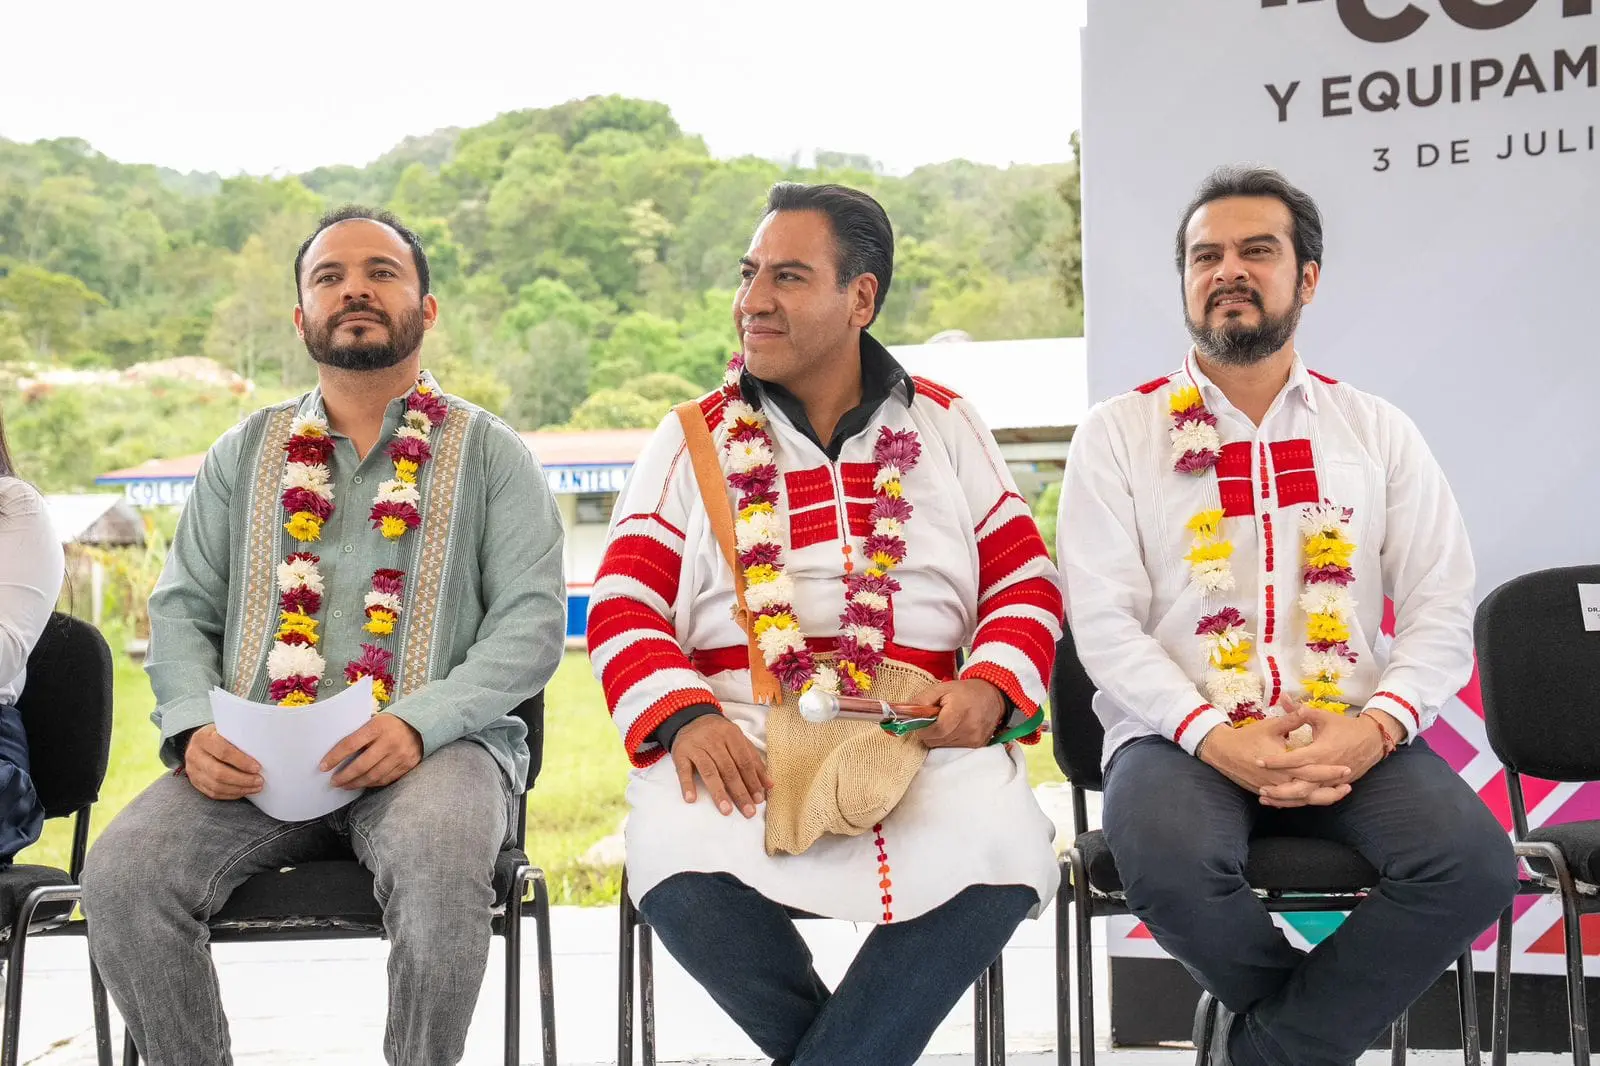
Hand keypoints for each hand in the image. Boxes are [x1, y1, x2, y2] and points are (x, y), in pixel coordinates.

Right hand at [184, 724, 263, 800]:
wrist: (199, 743)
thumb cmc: (219, 735)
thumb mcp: (226, 729)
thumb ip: (238, 737)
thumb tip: (264, 747)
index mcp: (203, 738)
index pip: (223, 752)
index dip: (242, 761)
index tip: (257, 767)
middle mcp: (194, 754)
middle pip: (219, 772)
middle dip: (242, 779)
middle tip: (259, 780)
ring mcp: (192, 770)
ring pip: (216, 786)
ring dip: (239, 789)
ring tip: (255, 787)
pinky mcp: (195, 782)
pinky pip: (213, 792)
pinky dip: (231, 794)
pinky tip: (243, 791)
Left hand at [320, 713, 423, 789]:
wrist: (422, 724)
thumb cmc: (391, 723)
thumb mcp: (375, 721)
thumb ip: (361, 734)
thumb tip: (337, 752)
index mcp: (378, 727)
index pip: (351, 744)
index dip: (335, 757)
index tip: (323, 767)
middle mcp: (390, 741)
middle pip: (361, 765)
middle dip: (344, 776)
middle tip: (334, 782)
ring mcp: (400, 755)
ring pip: (373, 776)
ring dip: (356, 783)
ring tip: (345, 785)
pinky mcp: (407, 764)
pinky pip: (386, 779)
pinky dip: (372, 783)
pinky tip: (364, 783)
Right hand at [672, 714, 772, 817]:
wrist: (690, 718)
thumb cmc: (719, 734)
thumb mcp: (738, 741)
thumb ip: (753, 761)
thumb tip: (769, 785)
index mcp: (732, 735)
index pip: (744, 761)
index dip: (752, 781)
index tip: (759, 800)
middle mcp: (714, 740)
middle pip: (729, 769)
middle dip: (740, 792)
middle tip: (748, 811)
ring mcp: (696, 746)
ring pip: (709, 771)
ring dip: (718, 792)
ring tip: (726, 810)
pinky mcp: (680, 753)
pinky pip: (683, 770)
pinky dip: (687, 784)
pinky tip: (691, 799)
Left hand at [912, 679, 1005, 748]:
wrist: (991, 697)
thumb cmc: (963, 692)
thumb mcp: (941, 688)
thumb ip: (922, 700)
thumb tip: (905, 713)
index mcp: (960, 710)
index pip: (937, 730)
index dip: (924, 729)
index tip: (922, 723)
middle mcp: (969, 727)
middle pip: (937, 740)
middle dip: (929, 733)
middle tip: (933, 721)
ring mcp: (974, 738)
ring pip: (943, 746)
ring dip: (939, 738)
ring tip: (946, 723)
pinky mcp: (977, 745)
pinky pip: (953, 749)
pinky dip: (949, 741)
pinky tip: (954, 729)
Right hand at [1197, 713, 1351, 803]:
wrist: (1223, 752)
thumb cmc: (1248, 738)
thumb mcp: (1271, 726)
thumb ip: (1291, 719)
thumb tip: (1305, 708)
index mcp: (1282, 765)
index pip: (1311, 771)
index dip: (1330, 771)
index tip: (1346, 767)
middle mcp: (1279, 781)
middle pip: (1311, 791)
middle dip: (1331, 789)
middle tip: (1349, 783)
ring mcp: (1273, 790)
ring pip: (1302, 800)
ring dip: (1322, 798)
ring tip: (1339, 792)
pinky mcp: (1269, 793)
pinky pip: (1291, 802)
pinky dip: (1305, 801)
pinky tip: (1317, 797)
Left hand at [1256, 706, 1393, 804]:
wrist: (1373, 740)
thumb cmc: (1345, 727)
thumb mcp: (1323, 717)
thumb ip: (1301, 711)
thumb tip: (1284, 698)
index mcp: (1321, 752)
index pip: (1295, 759)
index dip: (1276, 761)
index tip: (1259, 761)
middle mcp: (1326, 770)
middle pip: (1300, 786)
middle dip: (1279, 790)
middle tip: (1260, 789)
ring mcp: (1332, 781)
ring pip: (1307, 796)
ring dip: (1286, 800)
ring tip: (1266, 800)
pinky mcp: (1335, 786)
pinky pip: (1315, 798)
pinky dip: (1299, 802)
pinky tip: (1283, 803)